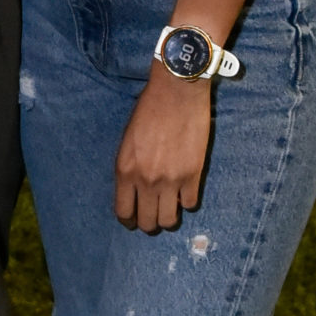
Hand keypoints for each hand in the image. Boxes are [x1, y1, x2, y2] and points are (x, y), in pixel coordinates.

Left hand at [114, 63, 211, 231]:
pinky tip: (186, 191)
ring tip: (171, 208)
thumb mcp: (128, 141)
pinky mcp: (193, 175)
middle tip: (154, 216)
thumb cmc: (149, 109)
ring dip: (169, 217)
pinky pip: (190, 203)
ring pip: (169, 220)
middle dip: (149, 224)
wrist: (177, 92)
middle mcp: (145, 180)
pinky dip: (188, 201)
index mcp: (125, 170)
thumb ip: (130, 168)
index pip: (123, 212)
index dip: (129, 221)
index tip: (134, 221)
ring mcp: (170, 180)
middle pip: (147, 222)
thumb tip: (135, 190)